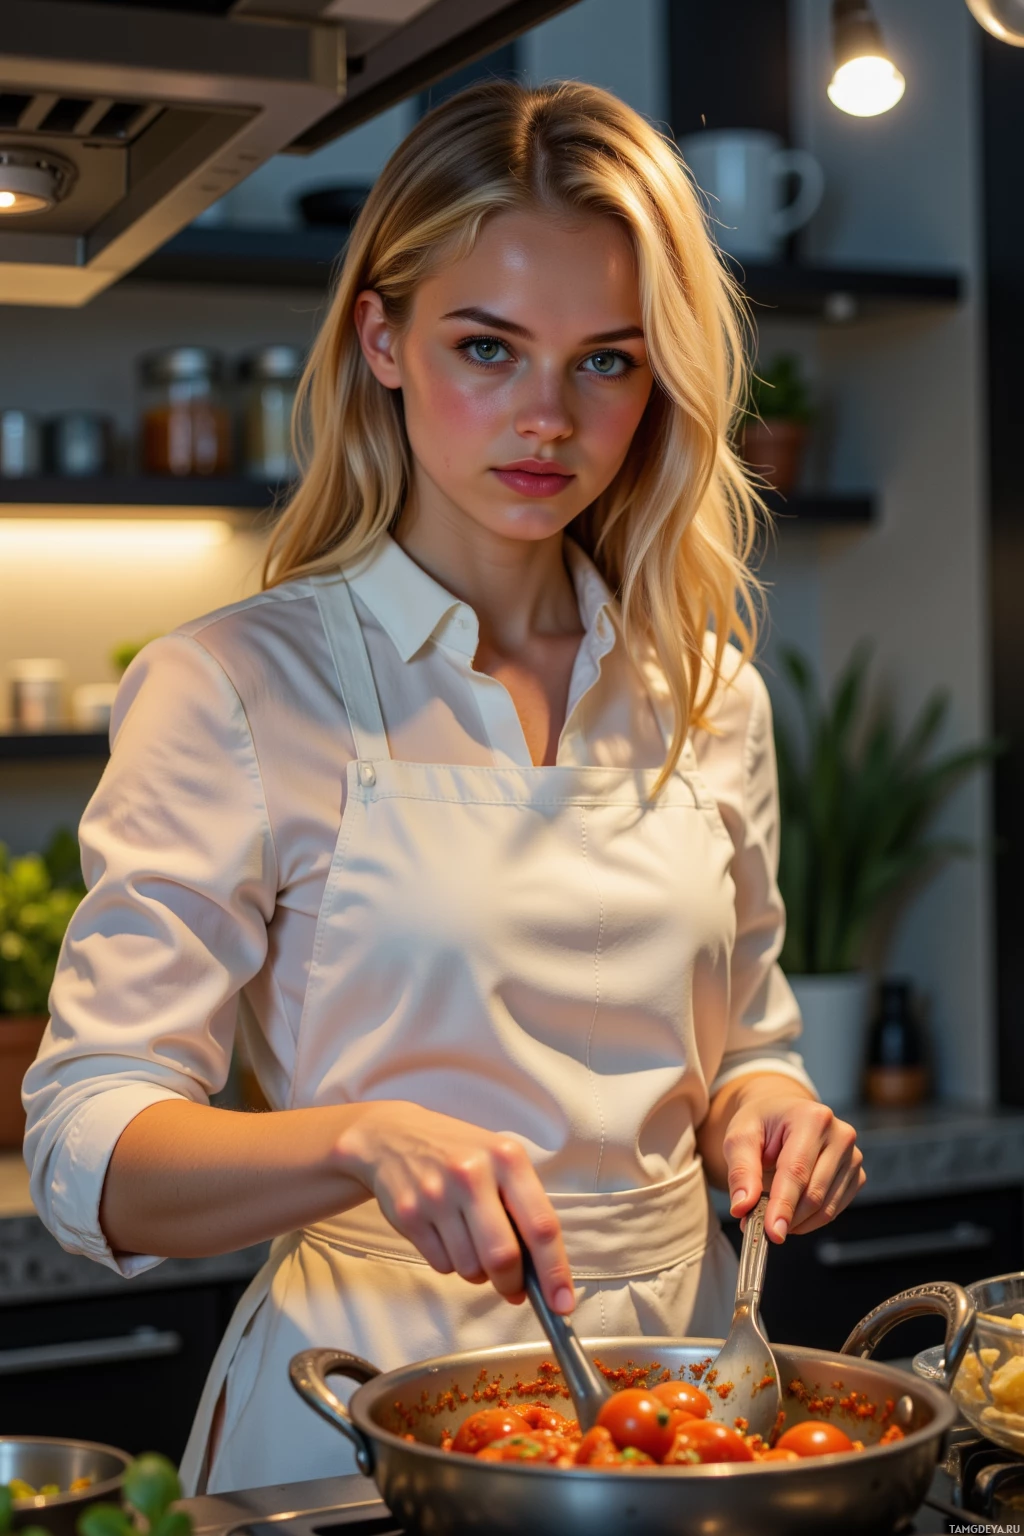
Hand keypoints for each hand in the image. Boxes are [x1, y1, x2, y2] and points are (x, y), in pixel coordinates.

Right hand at [333, 1101, 574, 1311]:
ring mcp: (436, 1195)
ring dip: (478, 1272)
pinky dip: (451, 1263)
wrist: (393, 1136)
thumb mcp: (499, 1161)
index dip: (555, 1271)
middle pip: (502, 1256)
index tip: (562, 1304)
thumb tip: (540, 1276)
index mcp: (507, 1159)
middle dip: (511, 1283)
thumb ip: (522, 1209)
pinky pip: (441, 1265)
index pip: (541, 1225)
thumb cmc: (460, 1154)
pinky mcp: (408, 1214)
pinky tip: (446, 1235)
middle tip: (512, 1287)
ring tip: (472, 1243)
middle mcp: (472, 1174)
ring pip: (470, 1268)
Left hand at [718, 1080, 864, 1241]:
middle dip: (786, 1217)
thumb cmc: (762, 1124)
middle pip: (814, 1193)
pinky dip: (809, 1220)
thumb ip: (741, 1171)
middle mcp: (840, 1135)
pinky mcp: (856, 1175)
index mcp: (812, 1117)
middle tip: (757, 1227)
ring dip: (796, 1222)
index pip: (797, 1170)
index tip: (773, 1233)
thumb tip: (742, 1207)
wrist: (782, 1114)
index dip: (784, 1205)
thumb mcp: (740, 1137)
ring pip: (826, 1208)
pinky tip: (790, 1213)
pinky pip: (833, 1210)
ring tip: (770, 1216)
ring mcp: (852, 1156)